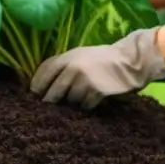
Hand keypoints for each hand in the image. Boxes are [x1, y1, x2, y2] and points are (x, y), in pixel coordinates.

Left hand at [29, 27, 164, 109]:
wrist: (129, 62)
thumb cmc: (101, 59)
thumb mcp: (79, 55)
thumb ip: (62, 66)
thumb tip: (41, 85)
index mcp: (66, 57)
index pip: (43, 73)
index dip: (36, 87)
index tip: (35, 96)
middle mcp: (73, 68)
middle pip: (53, 93)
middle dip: (51, 102)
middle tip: (52, 108)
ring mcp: (84, 81)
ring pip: (69, 102)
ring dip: (73, 103)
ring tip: (82, 96)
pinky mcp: (96, 92)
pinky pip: (84, 106)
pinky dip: (87, 106)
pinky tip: (93, 99)